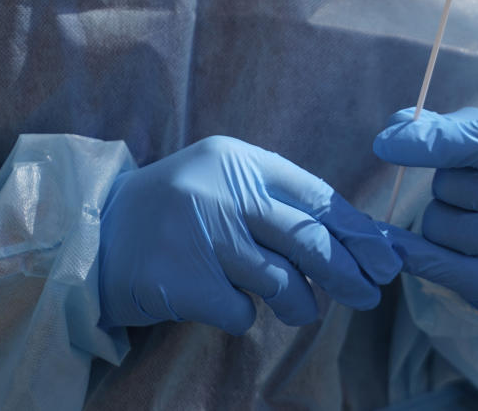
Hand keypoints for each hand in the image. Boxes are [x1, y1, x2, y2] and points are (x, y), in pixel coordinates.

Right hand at [99, 136, 401, 333]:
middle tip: (369, 295)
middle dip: (348, 272)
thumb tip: (353, 242)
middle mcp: (223, 191)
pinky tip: (228, 304)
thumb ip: (277, 202)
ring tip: (301, 310)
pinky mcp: (184, 281)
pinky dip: (245, 316)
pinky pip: (241, 311)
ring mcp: (202, 235)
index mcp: (239, 160)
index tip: (385, 258)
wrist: (93, 233)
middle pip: (308, 239)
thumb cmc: (175, 211)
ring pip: (283, 281)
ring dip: (302, 304)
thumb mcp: (223, 183)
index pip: (316, 196)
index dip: (357, 231)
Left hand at [373, 108, 477, 312]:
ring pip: (439, 226)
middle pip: (450, 186)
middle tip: (471, 190)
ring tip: (469, 218)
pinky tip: (397, 246)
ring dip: (438, 218)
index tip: (386, 144)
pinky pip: (436, 266)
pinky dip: (411, 253)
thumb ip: (446, 127)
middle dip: (444, 184)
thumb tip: (396, 128)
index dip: (430, 141)